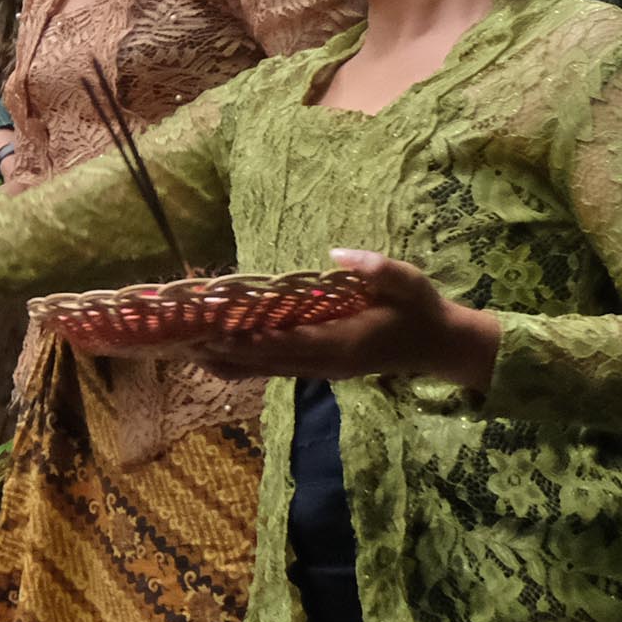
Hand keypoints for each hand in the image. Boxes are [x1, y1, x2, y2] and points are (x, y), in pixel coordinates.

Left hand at [189, 251, 499, 388]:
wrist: (438, 347)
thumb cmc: (422, 311)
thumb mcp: (409, 283)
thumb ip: (377, 270)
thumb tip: (337, 252)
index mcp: (343, 343)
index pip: (288, 343)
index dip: (250, 340)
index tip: (215, 333)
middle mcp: (325, 362)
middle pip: (266, 361)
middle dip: (225, 352)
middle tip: (183, 340)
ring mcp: (320, 370)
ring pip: (265, 370)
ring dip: (228, 361)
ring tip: (186, 349)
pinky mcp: (318, 368)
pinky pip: (274, 369)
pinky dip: (244, 363)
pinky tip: (216, 356)